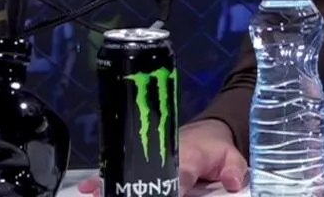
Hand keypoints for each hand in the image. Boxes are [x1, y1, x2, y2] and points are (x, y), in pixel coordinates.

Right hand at [77, 120, 246, 195]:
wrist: (201, 133)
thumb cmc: (214, 148)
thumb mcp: (231, 155)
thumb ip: (234, 169)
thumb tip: (234, 182)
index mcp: (188, 156)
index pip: (178, 173)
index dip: (173, 183)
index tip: (165, 192)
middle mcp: (162, 157)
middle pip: (147, 177)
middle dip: (137, 187)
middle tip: (121, 194)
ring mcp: (148, 159)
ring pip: (129, 174)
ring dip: (114, 185)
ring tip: (96, 192)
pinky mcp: (139, 164)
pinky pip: (120, 173)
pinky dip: (104, 181)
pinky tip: (89, 188)